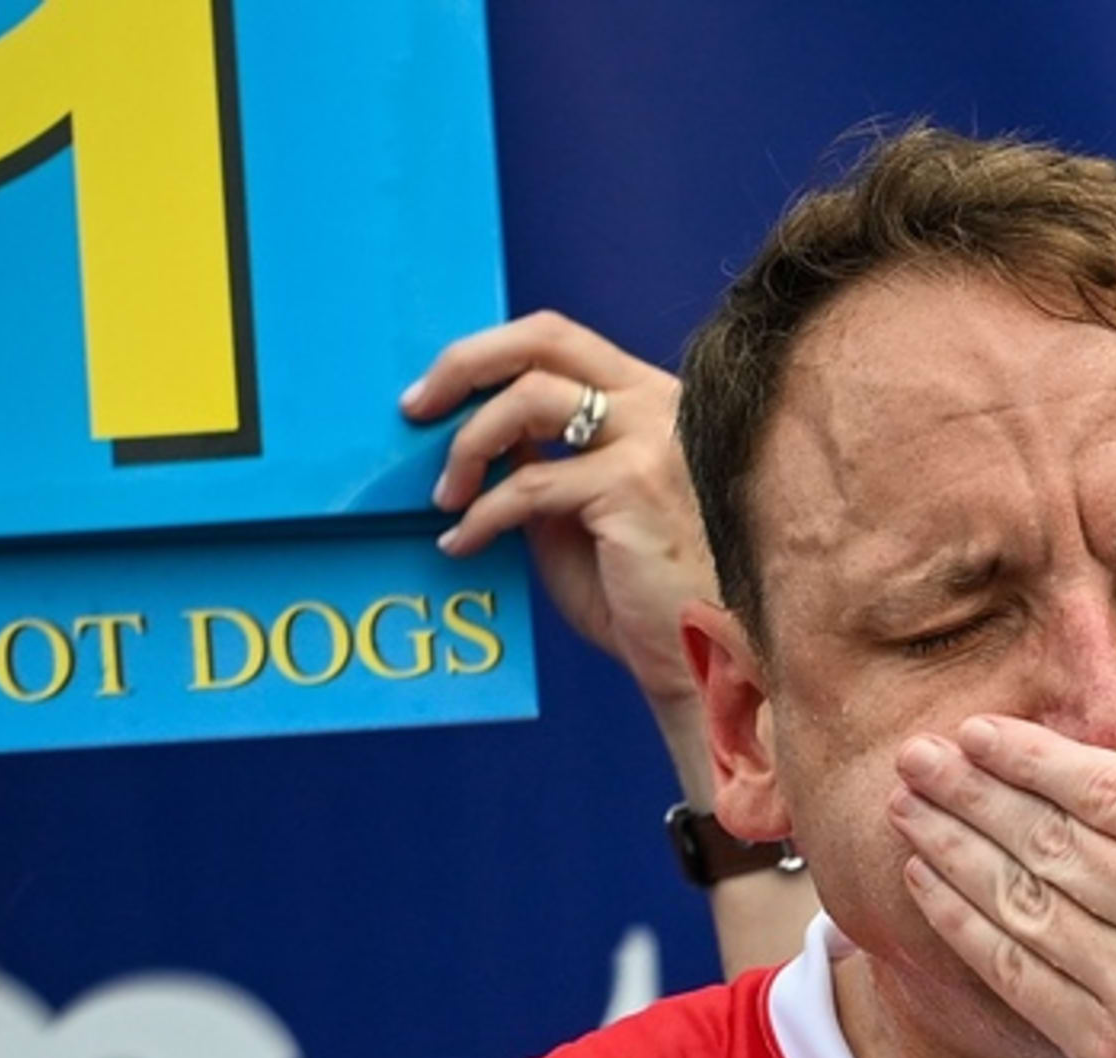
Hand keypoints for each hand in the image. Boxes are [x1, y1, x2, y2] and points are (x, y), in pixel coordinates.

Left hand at [404, 313, 723, 798]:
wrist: (701, 661)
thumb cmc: (647, 598)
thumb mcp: (584, 511)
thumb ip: (546, 462)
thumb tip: (480, 432)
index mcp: (652, 401)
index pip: (558, 340)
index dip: (486, 355)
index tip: (434, 394)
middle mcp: (658, 404)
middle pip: (543, 339)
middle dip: (463, 365)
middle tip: (414, 411)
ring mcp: (651, 440)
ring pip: (527, 400)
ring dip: (467, 447)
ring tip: (446, 499)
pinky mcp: (632, 487)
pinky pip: (527, 484)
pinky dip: (479, 516)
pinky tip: (462, 544)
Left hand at [888, 719, 1115, 1057]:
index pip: (1115, 788)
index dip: (1034, 756)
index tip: (981, 732)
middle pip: (1057, 836)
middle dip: (973, 789)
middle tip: (916, 755)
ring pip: (1026, 898)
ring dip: (952, 846)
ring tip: (905, 808)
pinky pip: (1019, 972)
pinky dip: (964, 922)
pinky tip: (928, 884)